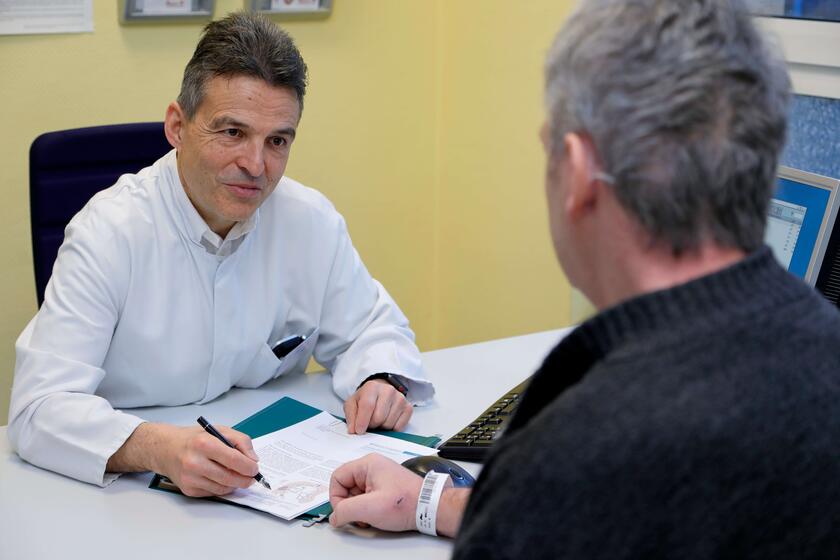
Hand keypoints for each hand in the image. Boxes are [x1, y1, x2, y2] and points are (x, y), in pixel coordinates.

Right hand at [109, 422, 259, 496]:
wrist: (166, 449)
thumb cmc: (194, 439)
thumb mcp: (219, 430)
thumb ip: (240, 441)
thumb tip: (253, 459)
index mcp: (204, 443)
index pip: (234, 459)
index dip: (249, 467)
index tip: (255, 468)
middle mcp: (194, 462)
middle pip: (229, 477)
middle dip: (245, 479)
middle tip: (251, 477)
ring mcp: (190, 478)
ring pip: (223, 488)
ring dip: (234, 484)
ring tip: (236, 476)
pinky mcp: (188, 489)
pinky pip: (213, 493)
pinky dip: (222, 487)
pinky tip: (220, 478)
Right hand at [329, 453, 421, 531]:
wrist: (429, 508)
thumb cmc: (405, 503)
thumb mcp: (369, 508)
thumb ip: (345, 511)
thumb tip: (334, 517)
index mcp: (368, 464)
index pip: (337, 477)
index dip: (336, 497)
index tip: (343, 511)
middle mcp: (372, 467)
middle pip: (346, 486)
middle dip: (349, 505)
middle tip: (360, 517)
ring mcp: (379, 477)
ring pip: (355, 494)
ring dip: (358, 509)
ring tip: (370, 517)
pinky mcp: (384, 487)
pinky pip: (366, 497)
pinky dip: (367, 509)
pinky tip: (376, 516)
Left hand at [344, 378, 411, 433]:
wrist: (380, 392)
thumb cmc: (365, 399)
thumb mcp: (352, 403)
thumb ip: (351, 416)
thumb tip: (353, 430)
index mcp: (372, 387)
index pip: (368, 406)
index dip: (362, 421)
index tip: (359, 431)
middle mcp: (388, 390)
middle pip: (379, 417)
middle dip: (372, 424)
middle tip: (369, 422)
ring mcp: (400, 398)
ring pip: (389, 423)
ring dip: (381, 427)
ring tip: (378, 420)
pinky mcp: (408, 407)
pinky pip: (399, 427)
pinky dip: (392, 428)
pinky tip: (387, 421)